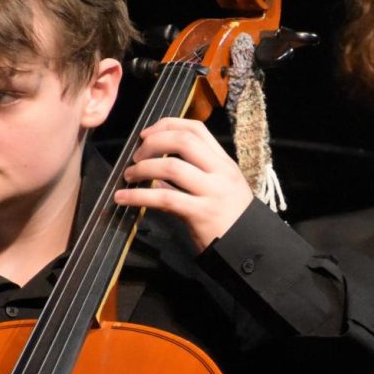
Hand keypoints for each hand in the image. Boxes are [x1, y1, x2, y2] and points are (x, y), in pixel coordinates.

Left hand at [113, 117, 253, 251]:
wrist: (249, 247)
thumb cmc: (230, 217)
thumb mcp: (219, 188)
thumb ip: (194, 176)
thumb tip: (157, 173)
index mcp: (224, 162)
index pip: (196, 129)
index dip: (167, 126)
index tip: (146, 134)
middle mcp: (220, 172)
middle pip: (183, 141)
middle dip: (152, 143)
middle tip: (136, 156)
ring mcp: (212, 192)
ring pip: (172, 167)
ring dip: (143, 169)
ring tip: (129, 176)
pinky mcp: (201, 213)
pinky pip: (165, 198)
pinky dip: (139, 196)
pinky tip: (123, 198)